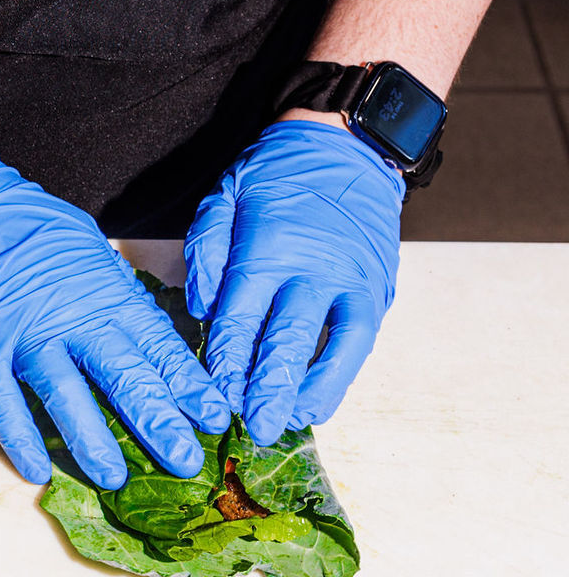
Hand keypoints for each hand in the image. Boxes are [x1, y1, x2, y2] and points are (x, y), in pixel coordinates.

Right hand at [0, 128, 230, 488]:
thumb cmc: (21, 221)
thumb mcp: (86, 244)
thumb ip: (115, 290)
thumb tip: (148, 326)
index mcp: (103, 292)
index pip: (157, 347)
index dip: (188, 386)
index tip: (215, 418)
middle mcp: (69, 319)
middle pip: (124, 379)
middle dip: (159, 424)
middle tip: (187, 463)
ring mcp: (22, 339)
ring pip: (66, 400)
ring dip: (93, 444)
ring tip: (115, 479)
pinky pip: (3, 407)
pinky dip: (20, 442)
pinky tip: (37, 472)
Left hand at [185, 118, 402, 443]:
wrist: (348, 148)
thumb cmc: (276, 176)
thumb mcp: (226, 194)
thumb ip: (207, 248)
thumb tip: (199, 308)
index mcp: (270, 245)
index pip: (243, 314)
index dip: (228, 359)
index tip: (215, 394)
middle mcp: (316, 266)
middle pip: (288, 336)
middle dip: (267, 387)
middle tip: (251, 428)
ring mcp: (353, 279)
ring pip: (335, 346)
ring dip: (310, 389)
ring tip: (287, 424)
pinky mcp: (378, 289)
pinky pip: (359, 341)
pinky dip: (340, 375)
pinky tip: (317, 402)